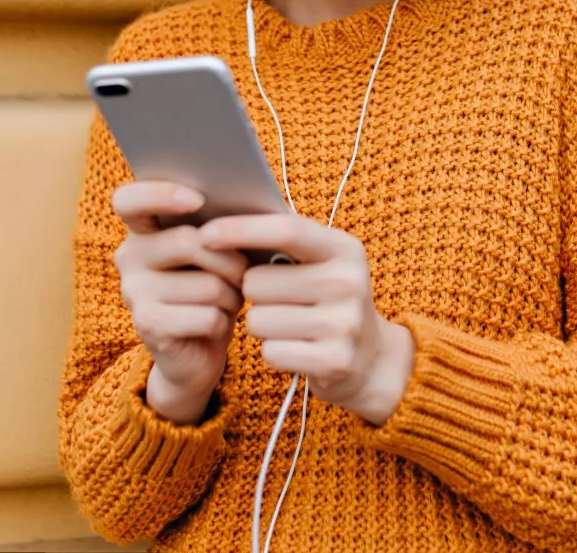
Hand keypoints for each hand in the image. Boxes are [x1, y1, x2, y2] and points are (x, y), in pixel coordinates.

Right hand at [112, 181, 247, 424]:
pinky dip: (223, 322)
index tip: (198, 199)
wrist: (197, 351)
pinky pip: (206, 316)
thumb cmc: (214, 288)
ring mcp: (133, 291)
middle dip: (232, 260)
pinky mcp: (147, 324)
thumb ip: (221, 227)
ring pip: (207, 284)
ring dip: (232, 296)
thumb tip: (251, 213)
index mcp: (143, 228)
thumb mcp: (217, 253)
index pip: (130, 199)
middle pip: (188, 241)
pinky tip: (215, 325)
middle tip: (242, 274)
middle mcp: (129, 256)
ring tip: (226, 302)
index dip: (160, 193)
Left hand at [198, 214, 415, 425]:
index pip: (286, 230)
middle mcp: (349, 282)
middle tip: (279, 300)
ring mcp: (346, 323)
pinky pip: (271, 352)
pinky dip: (274, 352)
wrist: (370, 359)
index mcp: (344, 249)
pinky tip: (297, 349)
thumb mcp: (321, 263)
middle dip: (252, 293)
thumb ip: (283, 238)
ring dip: (261, 325)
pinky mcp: (335, 360)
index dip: (241, 230)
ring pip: (258, 320)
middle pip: (257, 282)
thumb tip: (227, 215)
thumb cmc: (328, 300)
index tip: (205, 234)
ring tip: (290, 325)